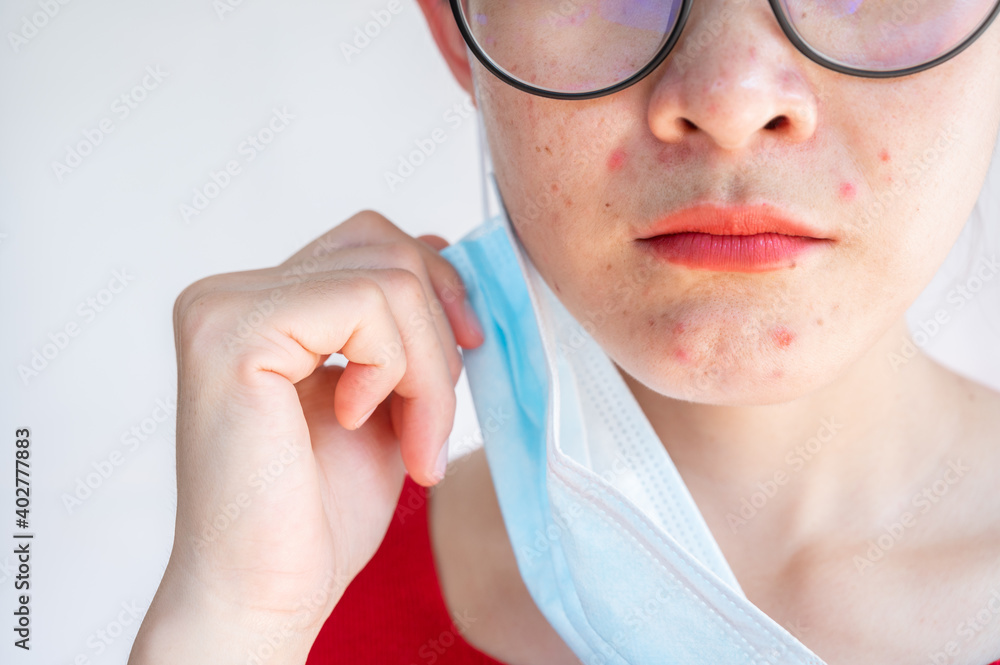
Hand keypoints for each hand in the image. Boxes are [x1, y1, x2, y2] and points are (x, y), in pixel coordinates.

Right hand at [148, 210, 482, 642]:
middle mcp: (228, 294)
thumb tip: (437, 242)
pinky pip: (366, 307)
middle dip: (440, 336)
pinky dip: (396, 371)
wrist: (266, 592)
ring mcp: (224, 308)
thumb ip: (399, 322)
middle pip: (386, 248)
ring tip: (414, 443)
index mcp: (258, 304)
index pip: (370, 241)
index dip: (435, 290)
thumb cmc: (318, 512)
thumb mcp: (382, 392)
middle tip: (432, 424)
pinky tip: (358, 421)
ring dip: (428, 371)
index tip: (465, 356)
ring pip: (390, 279)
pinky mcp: (235, 333)